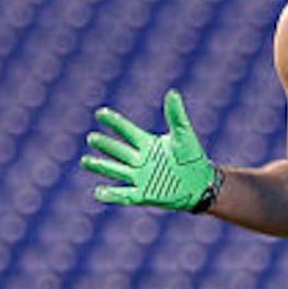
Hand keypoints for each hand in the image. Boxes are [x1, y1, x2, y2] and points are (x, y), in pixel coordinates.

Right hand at [82, 90, 221, 211]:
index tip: (100, 113)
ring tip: (85, 161)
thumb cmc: (193, 157)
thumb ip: (176, 115)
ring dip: (101, 166)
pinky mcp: (144, 195)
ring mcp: (140, 178)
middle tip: (91, 137)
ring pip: (115, 170)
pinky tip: (98, 192)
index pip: (127, 131)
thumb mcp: (184, 135)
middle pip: (118, 150)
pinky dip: (112, 195)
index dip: (114, 122)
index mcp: (148, 144)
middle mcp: (140, 160)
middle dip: (105, 144)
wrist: (202, 183)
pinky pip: (124, 195)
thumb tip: (172, 93)